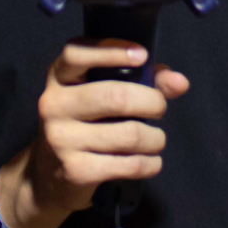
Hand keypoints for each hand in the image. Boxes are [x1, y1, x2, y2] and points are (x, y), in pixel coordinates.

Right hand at [0, 39, 187, 227]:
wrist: (48, 176)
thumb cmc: (83, 124)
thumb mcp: (99, 96)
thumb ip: (140, 81)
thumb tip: (179, 81)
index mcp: (58, 78)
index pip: (76, 53)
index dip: (111, 50)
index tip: (142, 55)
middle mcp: (54, 104)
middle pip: (113, 95)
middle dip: (151, 101)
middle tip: (160, 108)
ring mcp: (61, 138)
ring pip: (128, 134)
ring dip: (155, 138)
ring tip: (156, 139)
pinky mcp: (75, 170)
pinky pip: (128, 164)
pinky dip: (149, 163)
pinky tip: (151, 161)